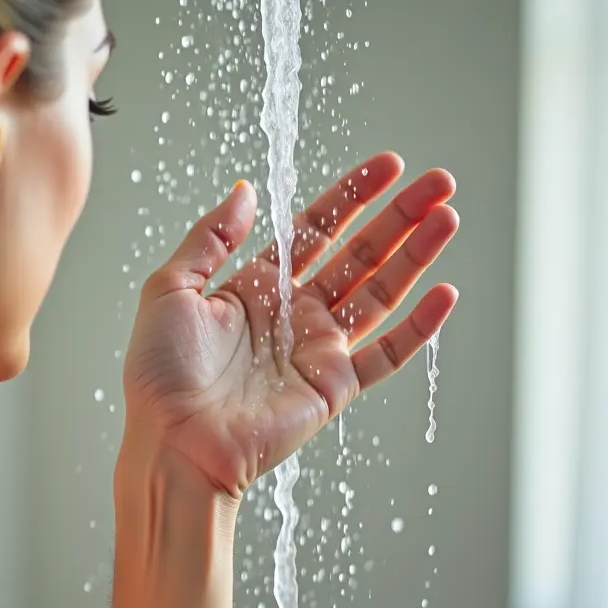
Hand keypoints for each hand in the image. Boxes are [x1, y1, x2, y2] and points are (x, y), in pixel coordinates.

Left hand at [121, 152, 458, 499]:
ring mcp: (317, 349)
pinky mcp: (334, 386)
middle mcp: (292, 314)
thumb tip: (246, 190)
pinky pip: (386, 353)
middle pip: (358, 253)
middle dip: (399, 216)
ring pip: (380, 293)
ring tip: (448, 216)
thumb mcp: (171, 288)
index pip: (315, 229)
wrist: (173, 442)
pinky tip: (445, 292)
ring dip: (415, 255)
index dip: (352, 195)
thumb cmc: (160, 373)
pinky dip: (419, 326)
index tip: (389, 165)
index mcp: (254, 287)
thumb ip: (211, 237)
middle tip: (438, 182)